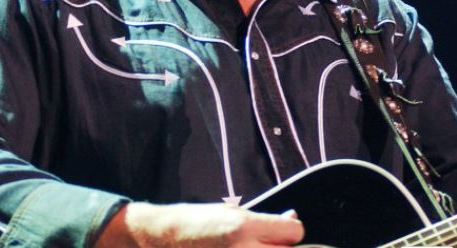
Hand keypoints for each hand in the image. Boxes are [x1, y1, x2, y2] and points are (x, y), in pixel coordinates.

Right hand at [94, 202, 304, 246]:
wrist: (161, 242)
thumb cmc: (196, 223)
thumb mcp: (231, 212)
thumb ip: (264, 220)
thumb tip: (293, 220)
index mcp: (244, 228)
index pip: (295, 231)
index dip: (290, 228)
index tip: (282, 228)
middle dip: (284, 247)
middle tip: (269, 242)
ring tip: (251, 247)